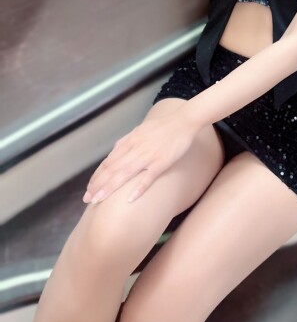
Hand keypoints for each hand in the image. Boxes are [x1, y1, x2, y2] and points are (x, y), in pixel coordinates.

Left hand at [82, 108, 200, 204]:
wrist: (184, 121)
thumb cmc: (163, 126)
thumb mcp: (140, 129)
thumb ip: (126, 140)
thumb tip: (114, 151)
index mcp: (130, 141)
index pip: (108, 162)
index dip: (97, 176)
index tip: (89, 188)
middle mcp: (136, 149)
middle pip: (112, 170)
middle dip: (98, 185)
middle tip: (87, 199)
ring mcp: (148, 156)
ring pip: (125, 174)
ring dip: (110, 188)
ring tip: (98, 200)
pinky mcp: (162, 162)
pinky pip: (148, 177)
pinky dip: (138, 188)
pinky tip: (129, 199)